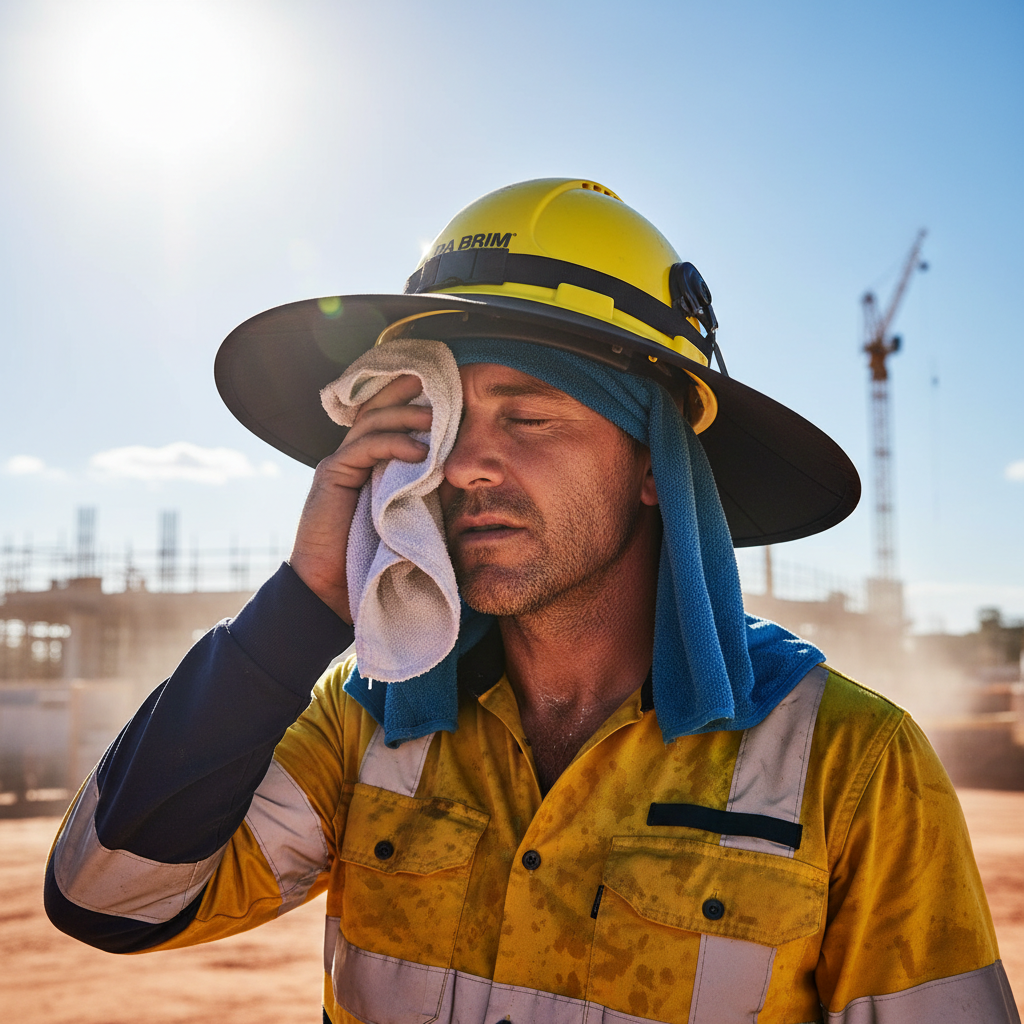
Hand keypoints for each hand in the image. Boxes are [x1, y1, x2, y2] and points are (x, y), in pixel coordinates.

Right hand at [289, 374, 431, 621]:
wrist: (334, 589)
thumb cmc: (376, 560)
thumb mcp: (411, 519)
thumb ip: (425, 493)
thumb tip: (465, 479)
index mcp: (371, 466)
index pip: (389, 422)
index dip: (411, 402)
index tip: (444, 392)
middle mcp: (353, 458)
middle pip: (376, 410)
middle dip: (404, 393)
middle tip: (437, 382)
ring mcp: (341, 464)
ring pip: (371, 423)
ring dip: (405, 416)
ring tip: (436, 418)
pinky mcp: (332, 475)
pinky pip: (364, 448)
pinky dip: (393, 444)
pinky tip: (420, 451)